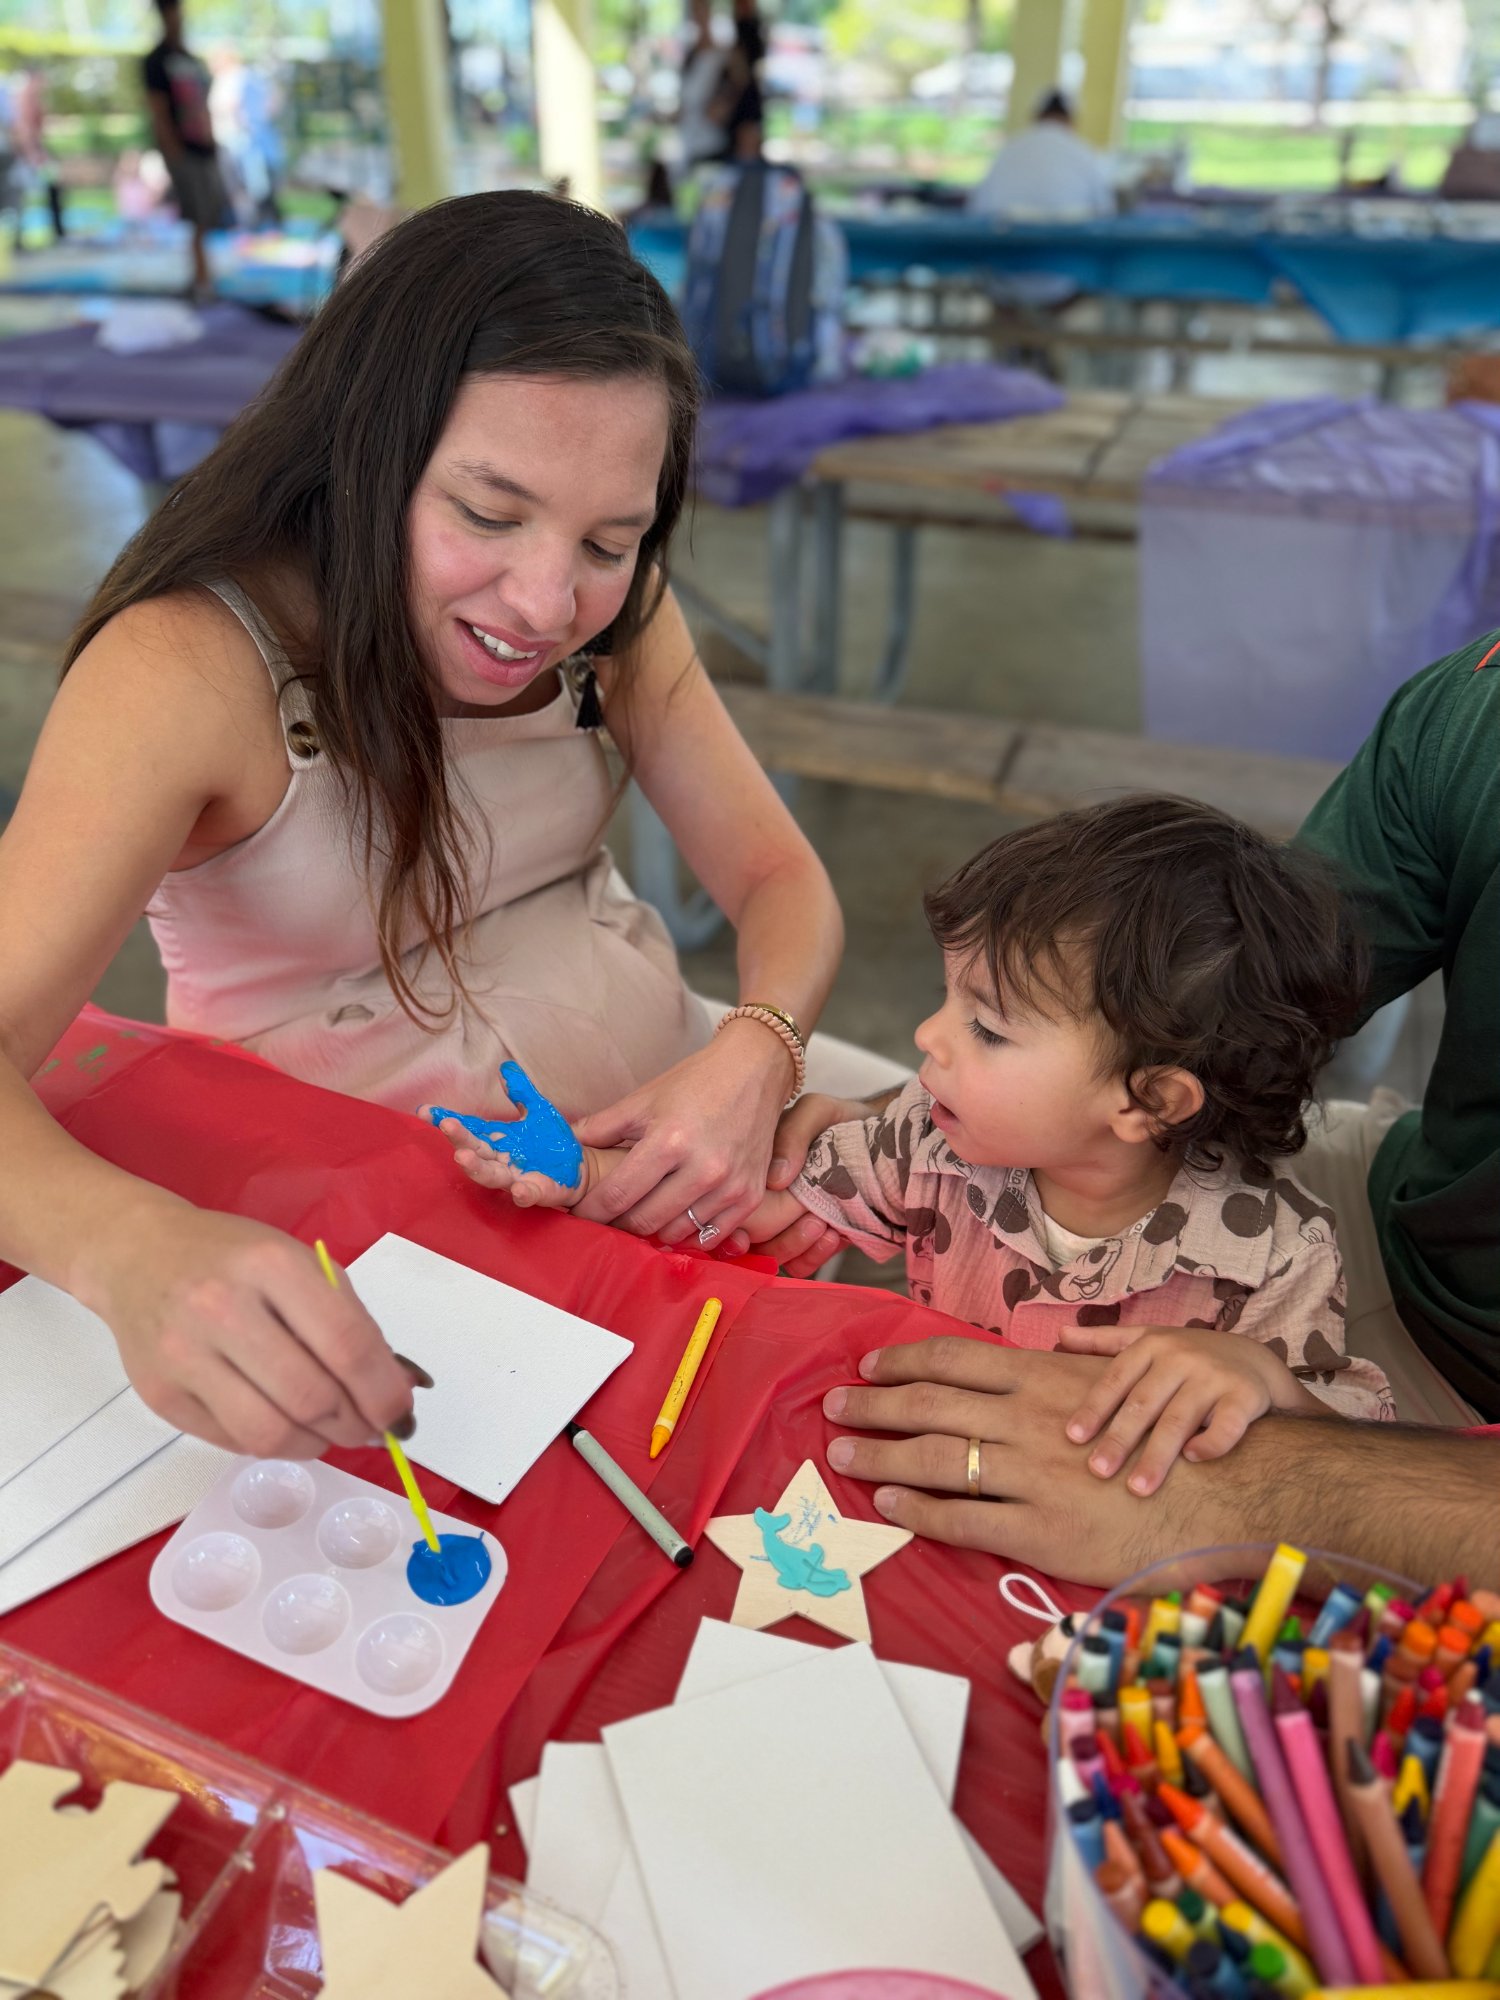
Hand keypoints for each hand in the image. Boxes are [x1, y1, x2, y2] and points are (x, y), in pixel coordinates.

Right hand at [81, 1201, 416, 1458]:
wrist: (138, 1254)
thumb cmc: (234, 1258)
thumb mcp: (300, 1266)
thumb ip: (351, 1323)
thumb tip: (405, 1387)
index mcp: (271, 1266)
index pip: (346, 1344)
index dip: (384, 1391)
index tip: (401, 1413)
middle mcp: (222, 1308)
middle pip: (311, 1396)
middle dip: (356, 1425)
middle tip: (369, 1428)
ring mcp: (183, 1355)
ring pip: (270, 1433)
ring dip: (317, 1444)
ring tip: (329, 1430)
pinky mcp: (159, 1395)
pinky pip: (232, 1442)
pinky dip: (273, 1444)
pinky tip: (284, 1423)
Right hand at [424, 1109, 611, 1212]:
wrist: (579, 1167)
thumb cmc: (550, 1142)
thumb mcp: (537, 1110)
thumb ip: (521, 1092)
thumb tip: (505, 1068)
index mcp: (496, 1140)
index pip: (467, 1128)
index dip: (446, 1120)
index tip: (424, 1110)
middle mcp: (499, 1160)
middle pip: (474, 1151)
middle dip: (459, 1139)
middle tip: (447, 1125)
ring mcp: (515, 1178)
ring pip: (491, 1176)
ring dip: (476, 1168)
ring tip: (462, 1157)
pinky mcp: (537, 1192)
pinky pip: (526, 1195)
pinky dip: (521, 1193)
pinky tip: (517, 1188)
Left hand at [571, 1021, 793, 1243]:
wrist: (754, 1071)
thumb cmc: (696, 1082)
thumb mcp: (644, 1098)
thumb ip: (601, 1126)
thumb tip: (565, 1146)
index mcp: (669, 1141)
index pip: (617, 1195)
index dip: (591, 1211)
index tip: (578, 1214)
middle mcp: (702, 1169)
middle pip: (644, 1220)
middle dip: (619, 1223)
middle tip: (609, 1217)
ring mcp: (730, 1186)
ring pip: (675, 1233)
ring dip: (653, 1229)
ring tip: (643, 1213)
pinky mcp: (750, 1196)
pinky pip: (709, 1236)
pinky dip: (688, 1234)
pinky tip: (677, 1219)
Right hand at [720, 1090, 871, 1268]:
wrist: (883, 1142)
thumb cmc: (844, 1123)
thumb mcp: (818, 1113)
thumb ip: (794, 1134)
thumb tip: (774, 1178)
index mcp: (751, 1169)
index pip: (731, 1203)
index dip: (733, 1223)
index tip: (747, 1234)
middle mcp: (761, 1199)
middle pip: (747, 1236)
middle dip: (776, 1233)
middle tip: (812, 1215)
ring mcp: (783, 1225)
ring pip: (770, 1255)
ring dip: (794, 1245)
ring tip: (823, 1223)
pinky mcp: (809, 1244)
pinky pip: (798, 1266)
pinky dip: (812, 1258)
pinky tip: (833, 1236)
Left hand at [821, 1339, 1176, 1584]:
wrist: (1224, 1493)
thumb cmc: (1169, 1439)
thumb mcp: (1115, 1384)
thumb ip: (1062, 1374)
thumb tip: (1026, 1360)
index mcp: (1043, 1378)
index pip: (953, 1361)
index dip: (903, 1363)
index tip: (869, 1367)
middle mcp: (1028, 1419)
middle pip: (929, 1406)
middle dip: (874, 1405)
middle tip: (833, 1408)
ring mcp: (1031, 1474)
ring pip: (935, 1459)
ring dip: (880, 1454)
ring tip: (844, 1453)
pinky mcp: (1039, 1529)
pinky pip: (962, 1518)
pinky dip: (918, 1510)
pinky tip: (889, 1503)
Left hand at [1057, 1322, 1322, 1495]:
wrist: (1257, 1360)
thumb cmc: (1190, 1356)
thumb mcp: (1149, 1340)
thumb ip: (1104, 1341)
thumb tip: (1059, 1334)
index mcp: (1152, 1346)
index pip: (1116, 1380)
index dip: (1095, 1408)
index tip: (1073, 1437)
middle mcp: (1181, 1358)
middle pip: (1144, 1403)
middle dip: (1120, 1438)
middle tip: (1097, 1471)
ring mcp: (1214, 1377)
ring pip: (1180, 1419)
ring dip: (1158, 1454)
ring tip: (1139, 1488)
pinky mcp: (1245, 1397)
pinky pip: (1227, 1425)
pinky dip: (1210, 1442)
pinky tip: (1193, 1461)